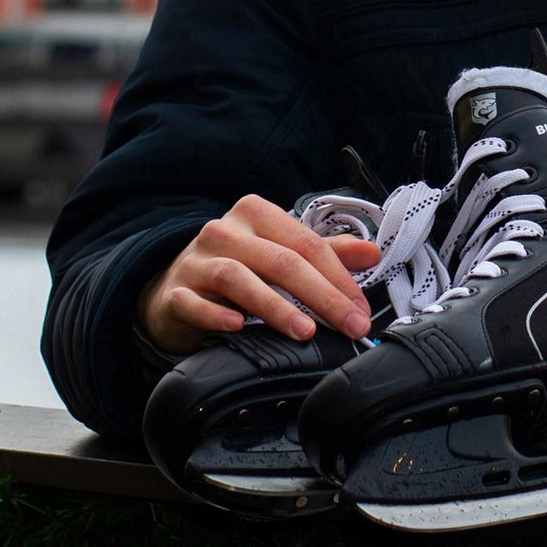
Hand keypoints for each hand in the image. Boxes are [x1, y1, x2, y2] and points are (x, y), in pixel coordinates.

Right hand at [140, 194, 380, 355]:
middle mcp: (225, 231)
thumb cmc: (236, 267)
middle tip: (348, 326)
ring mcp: (196, 261)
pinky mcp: (174, 292)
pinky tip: (238, 328)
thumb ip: (325, 252)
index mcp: (255, 214)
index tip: (361, 309)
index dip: (338, 276)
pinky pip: (194, 302)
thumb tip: (373, 253)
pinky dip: (216, 315)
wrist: (173, 287)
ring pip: (239, 278)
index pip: (306, 243)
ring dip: (275, 307)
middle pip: (280, 261)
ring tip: (304, 331)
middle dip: (321, 296)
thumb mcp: (279, 253)